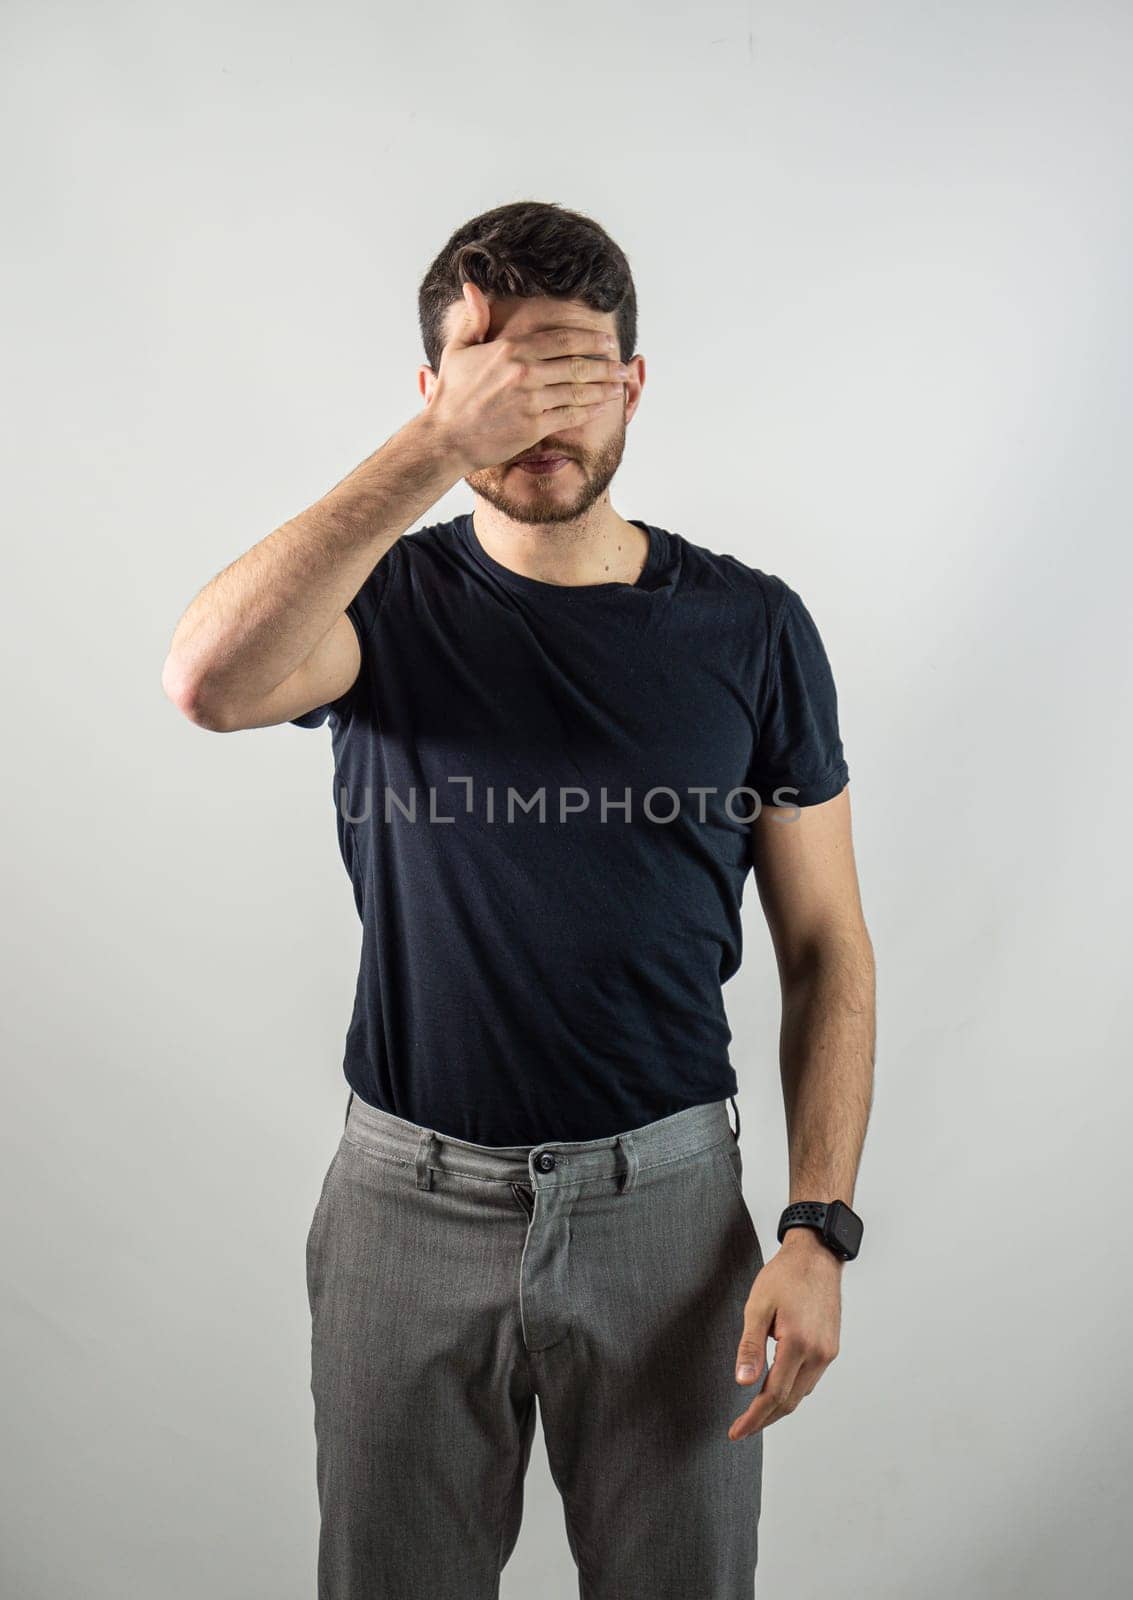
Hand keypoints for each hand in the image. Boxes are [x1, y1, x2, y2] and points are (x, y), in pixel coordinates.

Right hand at [422, 281, 627, 472]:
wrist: (446, 438)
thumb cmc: (451, 395)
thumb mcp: (457, 350)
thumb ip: (473, 319)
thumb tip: (472, 287)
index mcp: (510, 350)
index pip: (562, 339)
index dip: (590, 339)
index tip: (607, 342)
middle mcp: (524, 372)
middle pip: (577, 364)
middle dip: (605, 365)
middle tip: (622, 365)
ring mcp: (530, 401)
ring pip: (578, 390)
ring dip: (604, 388)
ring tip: (620, 385)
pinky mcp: (533, 427)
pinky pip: (570, 415)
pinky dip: (589, 410)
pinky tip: (601, 406)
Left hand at [728, 1229, 842, 1439]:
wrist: (817, 1255)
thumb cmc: (785, 1275)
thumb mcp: (758, 1306)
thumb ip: (750, 1347)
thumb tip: (743, 1382)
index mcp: (799, 1344)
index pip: (774, 1395)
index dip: (754, 1418)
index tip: (736, 1431)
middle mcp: (818, 1353)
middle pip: (789, 1401)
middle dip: (764, 1418)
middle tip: (741, 1428)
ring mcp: (828, 1352)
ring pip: (802, 1392)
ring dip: (779, 1405)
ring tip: (755, 1410)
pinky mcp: (831, 1347)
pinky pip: (810, 1378)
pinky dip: (792, 1389)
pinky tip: (778, 1386)